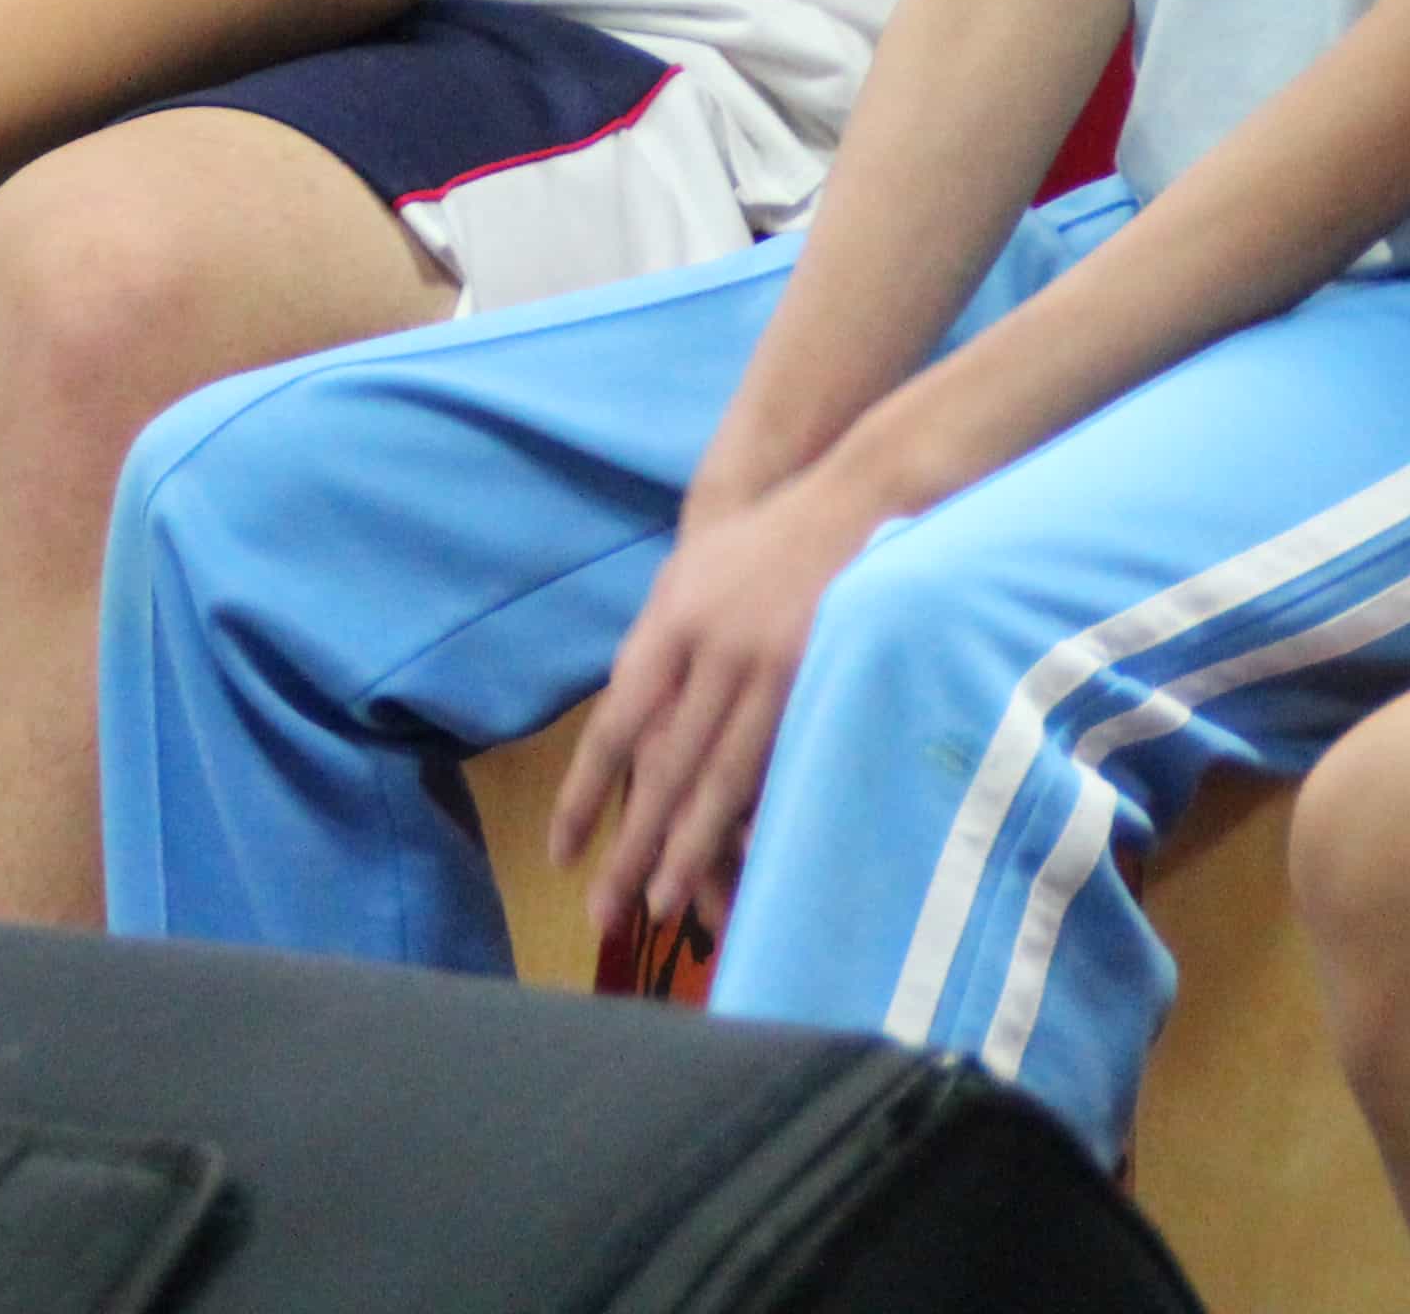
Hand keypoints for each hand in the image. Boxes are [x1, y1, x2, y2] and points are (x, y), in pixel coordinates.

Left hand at [552, 454, 901, 939]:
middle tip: (605, 912)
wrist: (848, 497)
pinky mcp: (827, 686)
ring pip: (722, 781)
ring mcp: (773, 672)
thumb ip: (653, 649)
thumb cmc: (754, 546)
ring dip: (690, 850)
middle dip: (631, 845)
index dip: (584, 795)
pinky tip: (744, 864)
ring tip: (665, 908)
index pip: (616, 728)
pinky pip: (784, 768)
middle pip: (663, 768)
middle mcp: (712, 653)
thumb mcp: (685, 579)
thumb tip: (623, 724)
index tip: (561, 854)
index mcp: (668, 627)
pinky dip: (759, 819)